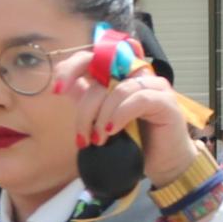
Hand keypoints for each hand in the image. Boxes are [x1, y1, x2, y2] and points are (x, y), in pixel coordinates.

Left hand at [57, 52, 196, 191]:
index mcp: (118, 75)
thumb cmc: (134, 141)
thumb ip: (87, 101)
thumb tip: (62, 88)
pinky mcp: (165, 99)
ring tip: (98, 140)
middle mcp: (135, 74)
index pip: (92, 58)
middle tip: (82, 137)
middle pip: (102, 75)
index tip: (57, 89)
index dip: (71, 67)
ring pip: (118, 89)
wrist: (162, 163)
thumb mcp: (102, 119)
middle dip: (86, 109)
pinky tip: (112, 131)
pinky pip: (139, 98)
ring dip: (102, 116)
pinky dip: (121, 114)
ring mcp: (152, 85)